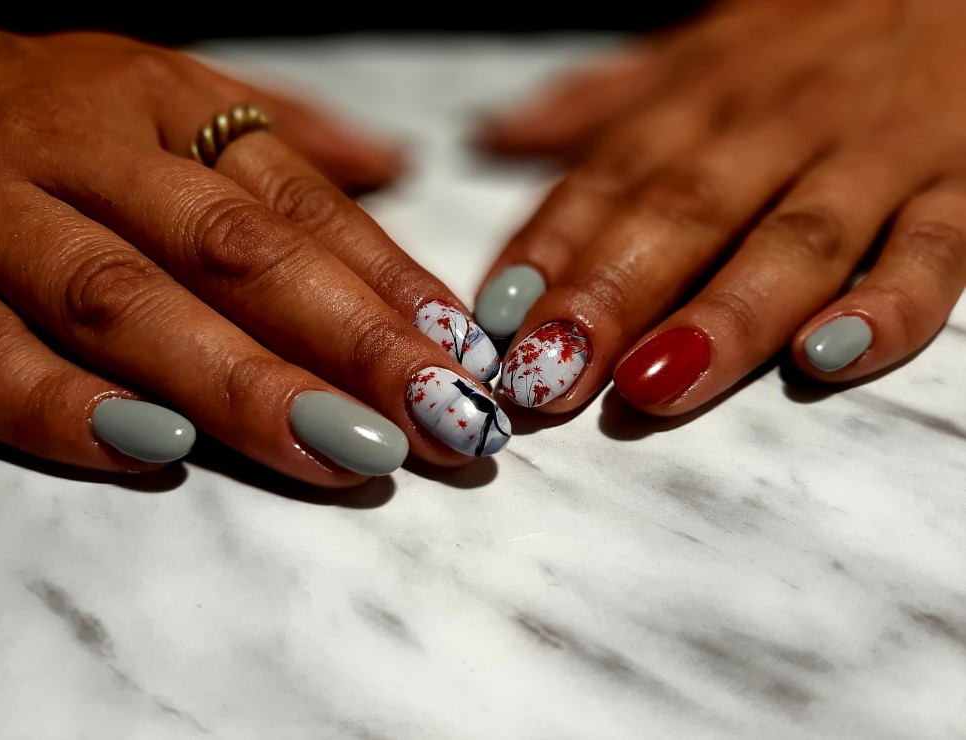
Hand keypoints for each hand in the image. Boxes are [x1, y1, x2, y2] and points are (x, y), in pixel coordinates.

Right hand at [0, 27, 509, 485]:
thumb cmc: (54, 107)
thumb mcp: (166, 88)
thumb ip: (281, 137)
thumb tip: (398, 163)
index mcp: (165, 104)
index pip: (298, 203)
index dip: (389, 281)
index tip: (465, 357)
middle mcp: (88, 153)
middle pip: (234, 253)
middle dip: (348, 342)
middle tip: (440, 418)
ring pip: (126, 302)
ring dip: (241, 383)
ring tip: (346, 450)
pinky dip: (65, 406)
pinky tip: (159, 453)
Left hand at [473, 0, 965, 415]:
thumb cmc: (822, 30)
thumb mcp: (705, 45)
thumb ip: (605, 103)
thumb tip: (497, 136)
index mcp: (708, 95)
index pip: (611, 175)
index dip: (549, 247)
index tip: (496, 319)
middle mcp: (779, 124)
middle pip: (685, 213)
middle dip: (609, 297)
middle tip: (548, 373)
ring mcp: (874, 154)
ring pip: (792, 239)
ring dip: (720, 317)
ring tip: (653, 384)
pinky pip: (934, 248)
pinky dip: (887, 304)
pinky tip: (829, 356)